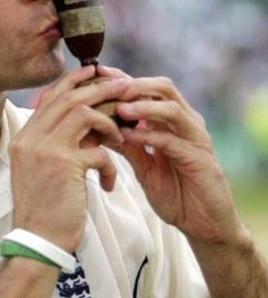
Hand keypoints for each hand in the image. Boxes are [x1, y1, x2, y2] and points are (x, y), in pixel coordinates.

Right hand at [9, 65, 129, 251]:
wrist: (37, 241)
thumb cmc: (43, 209)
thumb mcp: (41, 170)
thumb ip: (55, 144)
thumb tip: (85, 121)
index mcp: (23, 138)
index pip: (48, 98)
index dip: (73, 82)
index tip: (95, 72)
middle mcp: (30, 140)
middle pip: (68, 99)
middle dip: (100, 90)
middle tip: (124, 87)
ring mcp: (45, 151)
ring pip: (84, 114)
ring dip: (110, 122)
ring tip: (122, 136)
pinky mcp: (65, 166)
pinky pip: (99, 150)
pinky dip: (111, 165)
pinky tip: (110, 183)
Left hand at [112, 75, 239, 244]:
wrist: (202, 223)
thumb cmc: (174, 192)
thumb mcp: (142, 166)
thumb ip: (126, 145)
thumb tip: (97, 127)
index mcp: (172, 121)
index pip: (148, 89)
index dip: (123, 79)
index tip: (95, 74)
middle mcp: (187, 123)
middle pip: (163, 88)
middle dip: (134, 84)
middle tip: (107, 86)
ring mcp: (196, 139)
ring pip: (172, 110)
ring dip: (143, 106)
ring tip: (119, 108)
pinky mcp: (200, 158)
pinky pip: (174, 141)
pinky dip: (151, 136)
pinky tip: (130, 136)